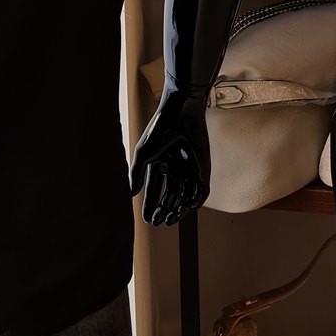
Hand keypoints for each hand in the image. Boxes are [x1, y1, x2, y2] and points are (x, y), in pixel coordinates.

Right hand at [130, 88, 210, 225]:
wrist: (181, 113)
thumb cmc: (160, 129)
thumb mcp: (144, 153)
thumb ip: (137, 173)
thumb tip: (131, 194)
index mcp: (160, 163)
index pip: (154, 189)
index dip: (150, 204)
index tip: (146, 219)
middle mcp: (175, 168)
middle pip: (170, 195)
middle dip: (164, 210)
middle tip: (157, 222)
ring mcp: (190, 170)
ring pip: (185, 196)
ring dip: (178, 210)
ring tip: (169, 219)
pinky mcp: (203, 169)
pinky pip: (200, 192)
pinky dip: (193, 203)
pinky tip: (183, 210)